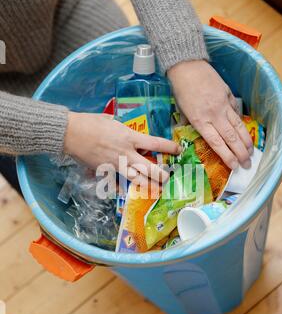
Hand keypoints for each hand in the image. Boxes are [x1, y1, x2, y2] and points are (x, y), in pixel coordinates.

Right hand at [64, 112, 180, 184]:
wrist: (71, 133)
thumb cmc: (90, 123)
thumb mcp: (112, 121)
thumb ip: (124, 130)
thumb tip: (128, 134)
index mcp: (130, 137)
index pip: (156, 144)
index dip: (170, 148)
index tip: (178, 150)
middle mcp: (126, 154)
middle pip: (150, 169)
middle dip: (162, 175)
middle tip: (168, 178)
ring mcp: (116, 165)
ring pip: (137, 181)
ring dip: (148, 186)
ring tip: (156, 190)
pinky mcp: (105, 172)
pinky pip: (117, 184)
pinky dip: (123, 188)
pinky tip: (127, 191)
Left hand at [168, 60, 253, 169]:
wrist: (187, 66)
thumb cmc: (181, 90)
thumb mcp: (182, 111)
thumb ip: (191, 124)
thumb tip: (196, 135)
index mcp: (200, 121)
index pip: (217, 143)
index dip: (227, 156)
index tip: (234, 166)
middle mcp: (214, 115)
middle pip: (231, 138)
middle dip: (241, 153)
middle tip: (248, 164)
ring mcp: (223, 104)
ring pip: (238, 126)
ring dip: (246, 141)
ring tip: (251, 151)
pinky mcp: (228, 94)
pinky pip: (236, 111)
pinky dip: (240, 121)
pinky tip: (243, 131)